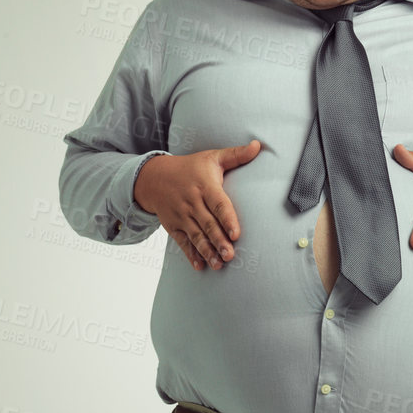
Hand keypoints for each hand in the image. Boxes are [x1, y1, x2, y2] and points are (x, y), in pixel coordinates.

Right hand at [134, 140, 260, 270]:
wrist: (154, 178)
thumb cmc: (190, 168)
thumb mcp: (212, 157)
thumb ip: (236, 155)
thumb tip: (257, 145)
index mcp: (204, 186)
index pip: (218, 204)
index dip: (227, 219)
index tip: (236, 233)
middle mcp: (192, 202)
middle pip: (207, 224)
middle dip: (219, 241)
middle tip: (230, 255)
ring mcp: (181, 215)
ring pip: (196, 236)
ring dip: (207, 251)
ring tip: (218, 265)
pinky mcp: (173, 226)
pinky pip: (183, 242)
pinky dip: (191, 255)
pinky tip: (200, 266)